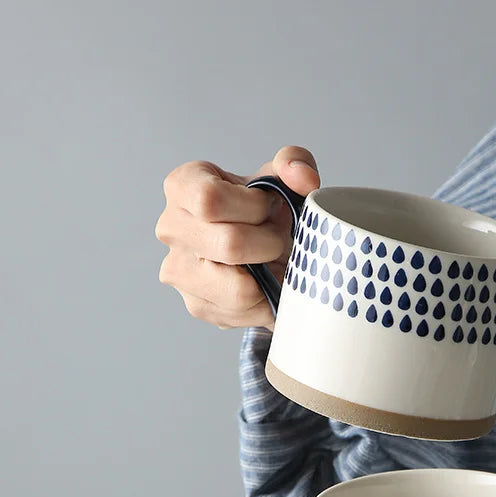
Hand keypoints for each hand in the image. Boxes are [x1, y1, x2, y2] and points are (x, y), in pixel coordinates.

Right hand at [155, 146, 319, 329]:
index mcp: (183, 187)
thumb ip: (295, 163)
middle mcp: (171, 229)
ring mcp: (179, 271)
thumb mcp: (283, 178)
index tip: (268, 208)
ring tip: (269, 260)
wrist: (265, 249)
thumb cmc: (267, 211)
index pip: (210, 200)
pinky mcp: (198, 305)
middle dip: (269, 243)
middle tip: (277, 238)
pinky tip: (264, 283)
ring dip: (269, 276)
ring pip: (238, 289)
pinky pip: (246, 312)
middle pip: (230, 245)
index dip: (253, 208)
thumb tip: (303, 178)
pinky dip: (267, 300)